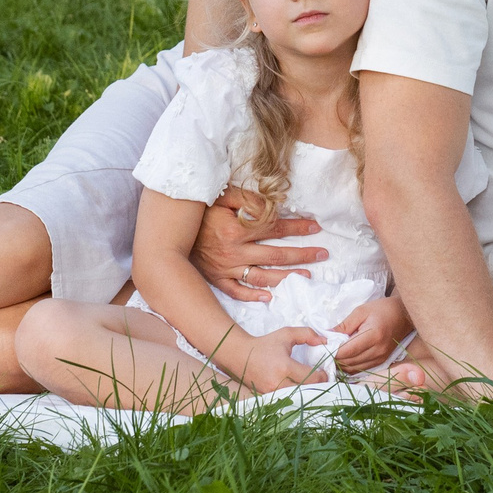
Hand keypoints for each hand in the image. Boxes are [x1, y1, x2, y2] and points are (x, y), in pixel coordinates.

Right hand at [193, 188, 327, 301]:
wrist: (169, 230)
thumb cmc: (200, 209)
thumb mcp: (223, 195)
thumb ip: (249, 200)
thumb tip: (274, 206)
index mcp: (236, 229)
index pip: (275, 228)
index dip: (298, 227)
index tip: (316, 227)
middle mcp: (233, 252)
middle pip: (276, 255)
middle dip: (302, 255)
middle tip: (322, 254)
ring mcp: (225, 268)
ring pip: (262, 276)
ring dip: (286, 277)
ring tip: (307, 277)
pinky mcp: (216, 278)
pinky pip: (236, 291)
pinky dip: (252, 296)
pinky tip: (270, 297)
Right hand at [228, 327, 329, 393]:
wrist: (240, 355)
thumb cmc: (265, 344)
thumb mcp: (287, 334)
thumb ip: (307, 334)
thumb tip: (324, 342)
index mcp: (284, 367)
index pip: (311, 377)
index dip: (322, 376)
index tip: (325, 372)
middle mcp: (278, 382)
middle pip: (306, 391)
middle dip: (317, 386)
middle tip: (322, 381)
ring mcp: (271, 392)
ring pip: (296, 398)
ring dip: (306, 393)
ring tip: (311, 385)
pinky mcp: (267, 397)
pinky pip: (286, 400)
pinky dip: (294, 396)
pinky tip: (298, 389)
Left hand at [330, 297, 411, 369]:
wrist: (404, 315)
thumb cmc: (383, 309)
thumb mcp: (361, 311)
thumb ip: (344, 325)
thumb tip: (326, 336)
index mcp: (373, 336)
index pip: (346, 351)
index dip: (331, 351)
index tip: (321, 346)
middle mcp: (378, 351)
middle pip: (348, 362)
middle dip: (334, 357)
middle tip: (324, 350)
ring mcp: (381, 358)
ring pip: (353, 368)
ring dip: (341, 363)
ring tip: (332, 354)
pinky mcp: (381, 362)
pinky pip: (360, 369)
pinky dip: (350, 365)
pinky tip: (344, 357)